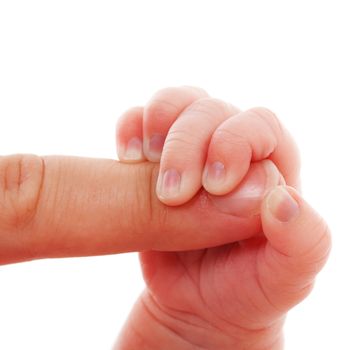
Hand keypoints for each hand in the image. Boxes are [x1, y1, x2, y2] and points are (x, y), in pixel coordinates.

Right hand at [115, 86, 330, 348]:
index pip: (259, 124)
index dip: (235, 143)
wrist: (199, 301)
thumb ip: (303, 243)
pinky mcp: (156, 162)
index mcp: (272, 168)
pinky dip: (130, 127)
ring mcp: (192, 152)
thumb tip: (285, 200)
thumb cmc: (247, 288)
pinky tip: (126, 155)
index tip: (212, 186)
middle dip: (186, 144)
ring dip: (157, 123)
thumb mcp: (285, 279)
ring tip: (141, 160)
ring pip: (177, 105)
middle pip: (211, 110)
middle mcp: (232, 151)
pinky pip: (141, 123)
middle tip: (172, 194)